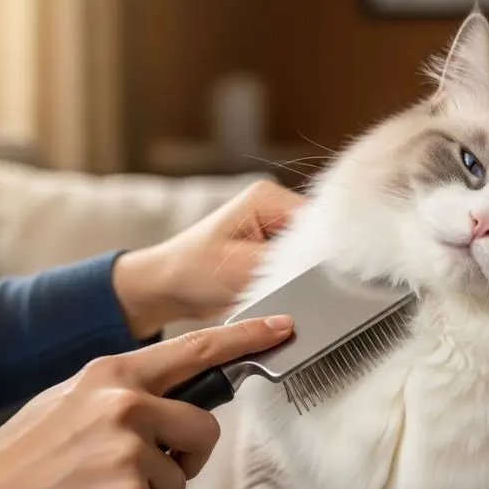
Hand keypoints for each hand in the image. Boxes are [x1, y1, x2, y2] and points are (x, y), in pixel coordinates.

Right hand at [0, 315, 293, 488]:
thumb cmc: (25, 456)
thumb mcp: (72, 399)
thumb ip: (127, 390)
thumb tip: (175, 395)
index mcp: (112, 374)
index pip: (194, 348)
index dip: (244, 336)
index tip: (280, 327)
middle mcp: (125, 404)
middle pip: (205, 427)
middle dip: (187, 453)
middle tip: (147, 466)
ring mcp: (128, 450)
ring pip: (182, 476)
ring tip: (101, 486)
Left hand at [113, 179, 304, 337]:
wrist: (165, 290)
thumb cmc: (190, 272)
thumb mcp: (242, 268)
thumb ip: (286, 264)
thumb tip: (323, 269)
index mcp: (268, 197)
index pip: (318, 222)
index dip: (321, 254)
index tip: (310, 279)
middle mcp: (276, 207)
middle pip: (317, 240)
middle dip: (307, 268)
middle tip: (281, 286)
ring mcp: (276, 229)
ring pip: (310, 258)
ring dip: (296, 278)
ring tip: (269, 287)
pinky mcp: (274, 251)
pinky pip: (298, 269)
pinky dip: (289, 284)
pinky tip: (271, 291)